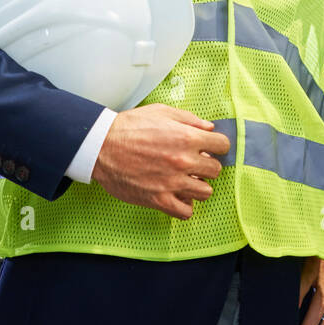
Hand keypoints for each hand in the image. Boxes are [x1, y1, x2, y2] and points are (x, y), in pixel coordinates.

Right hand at [90, 104, 230, 219]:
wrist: (100, 146)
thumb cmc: (128, 127)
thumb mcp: (160, 112)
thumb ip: (189, 119)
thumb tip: (208, 127)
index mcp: (186, 137)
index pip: (222, 145)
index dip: (217, 146)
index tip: (210, 148)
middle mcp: (183, 161)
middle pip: (216, 170)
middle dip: (207, 166)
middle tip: (195, 164)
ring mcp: (172, 182)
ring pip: (205, 192)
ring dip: (198, 186)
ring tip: (186, 180)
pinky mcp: (158, 199)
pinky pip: (185, 212)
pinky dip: (184, 206)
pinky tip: (177, 196)